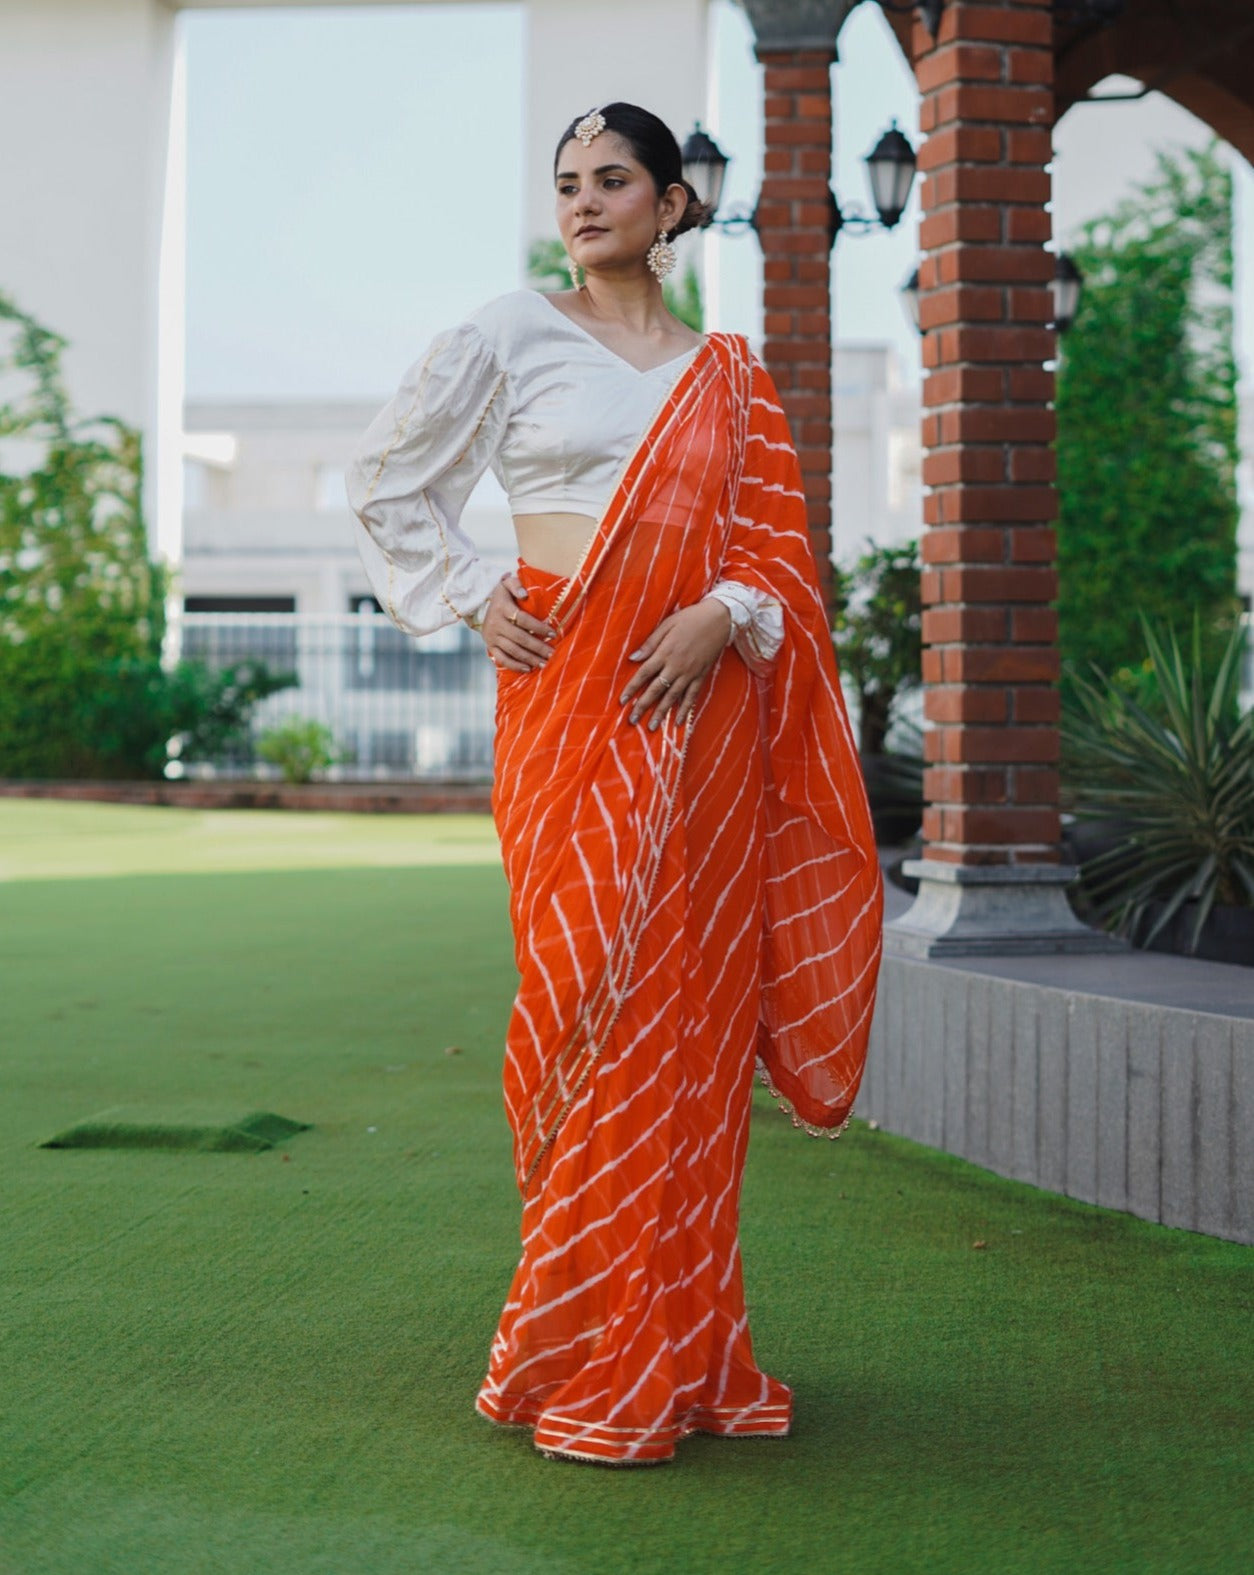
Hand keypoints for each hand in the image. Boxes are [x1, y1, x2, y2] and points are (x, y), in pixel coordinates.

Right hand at [481, 574, 554, 671]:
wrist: (483, 606)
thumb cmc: (504, 595)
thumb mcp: (507, 583)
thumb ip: (516, 584)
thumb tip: (524, 594)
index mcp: (502, 608)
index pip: (523, 619)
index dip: (538, 627)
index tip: (553, 633)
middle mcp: (495, 623)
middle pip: (520, 638)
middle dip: (537, 647)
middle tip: (552, 653)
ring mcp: (492, 637)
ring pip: (513, 650)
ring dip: (530, 658)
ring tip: (544, 663)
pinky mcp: (490, 646)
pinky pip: (502, 659)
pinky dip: (515, 665)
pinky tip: (528, 669)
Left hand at [620, 598, 730, 729]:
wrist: (719, 619)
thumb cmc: (690, 618)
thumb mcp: (667, 624)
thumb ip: (650, 643)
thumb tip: (633, 658)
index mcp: (665, 652)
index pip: (644, 673)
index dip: (632, 688)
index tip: (622, 701)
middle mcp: (676, 666)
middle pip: (656, 689)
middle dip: (643, 706)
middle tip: (632, 720)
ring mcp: (690, 673)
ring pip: (672, 697)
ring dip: (661, 713)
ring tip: (651, 727)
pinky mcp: (701, 676)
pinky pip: (691, 696)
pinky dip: (684, 709)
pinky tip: (676, 722)